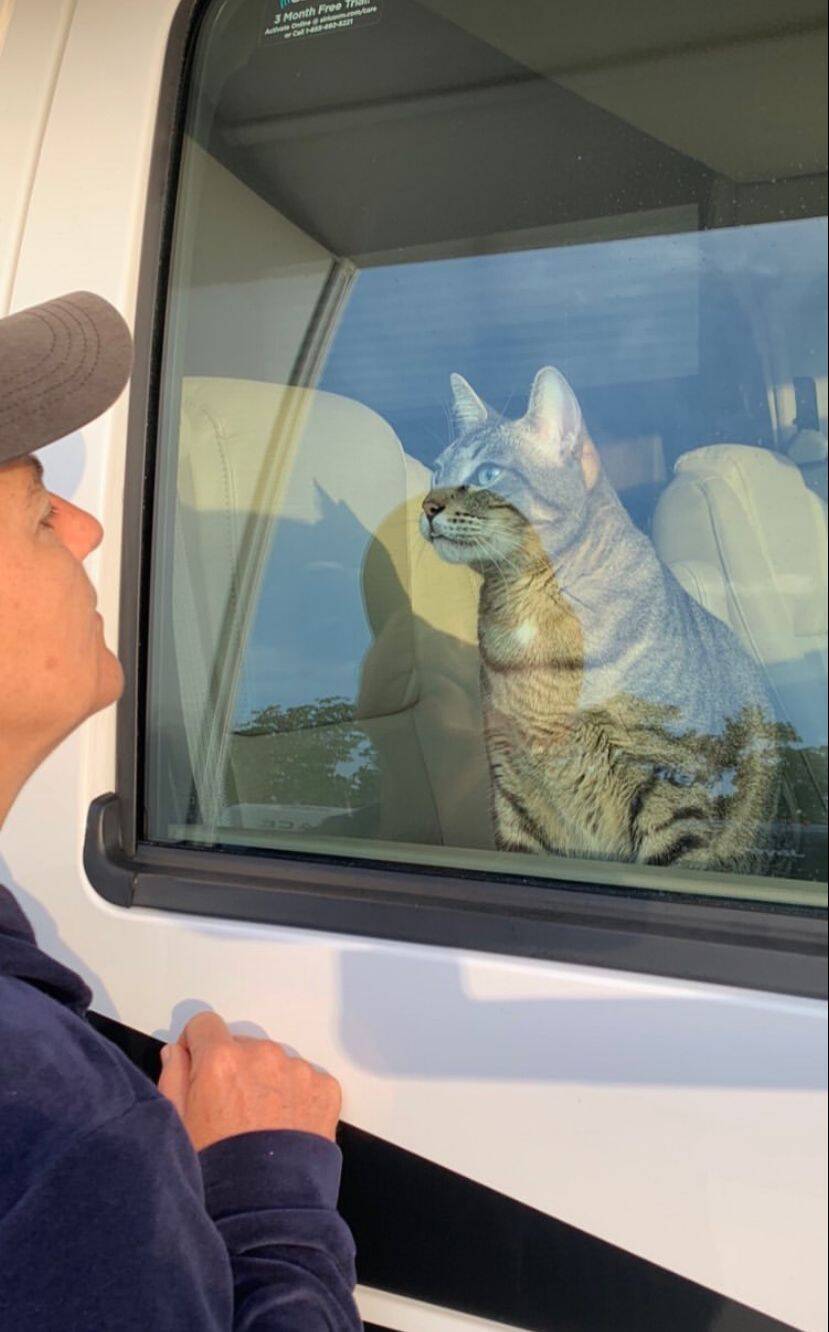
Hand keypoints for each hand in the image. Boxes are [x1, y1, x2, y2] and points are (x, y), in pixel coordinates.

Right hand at [158, 1011, 341, 1152]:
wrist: (269, 1210)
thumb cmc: (217, 1170)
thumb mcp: (178, 1126)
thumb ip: (173, 1079)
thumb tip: (178, 1051)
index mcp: (220, 1059)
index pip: (205, 1024)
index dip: (197, 1046)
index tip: (198, 1070)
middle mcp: (262, 1054)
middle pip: (242, 1046)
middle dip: (234, 1068)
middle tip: (231, 1113)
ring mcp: (298, 1069)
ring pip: (275, 1063)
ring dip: (266, 1082)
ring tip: (261, 1127)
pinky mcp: (325, 1087)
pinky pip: (305, 1080)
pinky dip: (296, 1097)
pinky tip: (286, 1130)